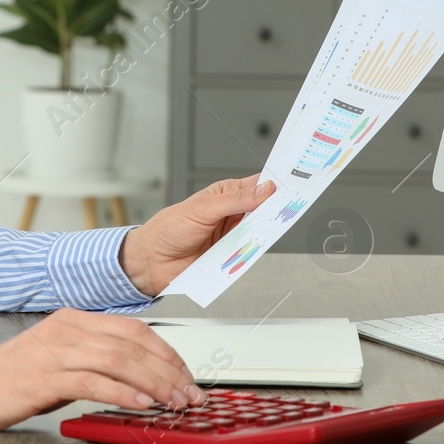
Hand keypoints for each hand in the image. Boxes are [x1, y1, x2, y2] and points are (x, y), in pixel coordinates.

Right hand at [0, 308, 203, 432]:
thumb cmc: (12, 380)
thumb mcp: (60, 360)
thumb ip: (95, 361)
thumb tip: (140, 378)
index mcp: (74, 320)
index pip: (134, 330)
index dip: (167, 353)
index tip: (187, 376)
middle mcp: (67, 329)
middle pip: (133, 344)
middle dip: (169, 370)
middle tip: (191, 394)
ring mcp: (55, 351)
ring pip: (119, 360)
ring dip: (155, 383)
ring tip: (175, 402)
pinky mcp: (44, 377)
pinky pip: (94, 382)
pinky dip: (123, 393)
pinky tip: (142, 405)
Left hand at [119, 175, 275, 296]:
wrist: (151, 261)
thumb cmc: (168, 228)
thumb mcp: (203, 208)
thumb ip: (236, 200)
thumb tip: (264, 189)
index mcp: (226, 194)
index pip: (258, 185)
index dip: (275, 183)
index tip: (293, 183)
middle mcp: (232, 214)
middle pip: (264, 210)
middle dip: (275, 210)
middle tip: (288, 208)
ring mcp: (232, 236)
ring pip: (259, 233)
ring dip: (263, 233)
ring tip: (268, 229)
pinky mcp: (230, 257)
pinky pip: (248, 254)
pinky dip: (251, 253)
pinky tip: (251, 249)